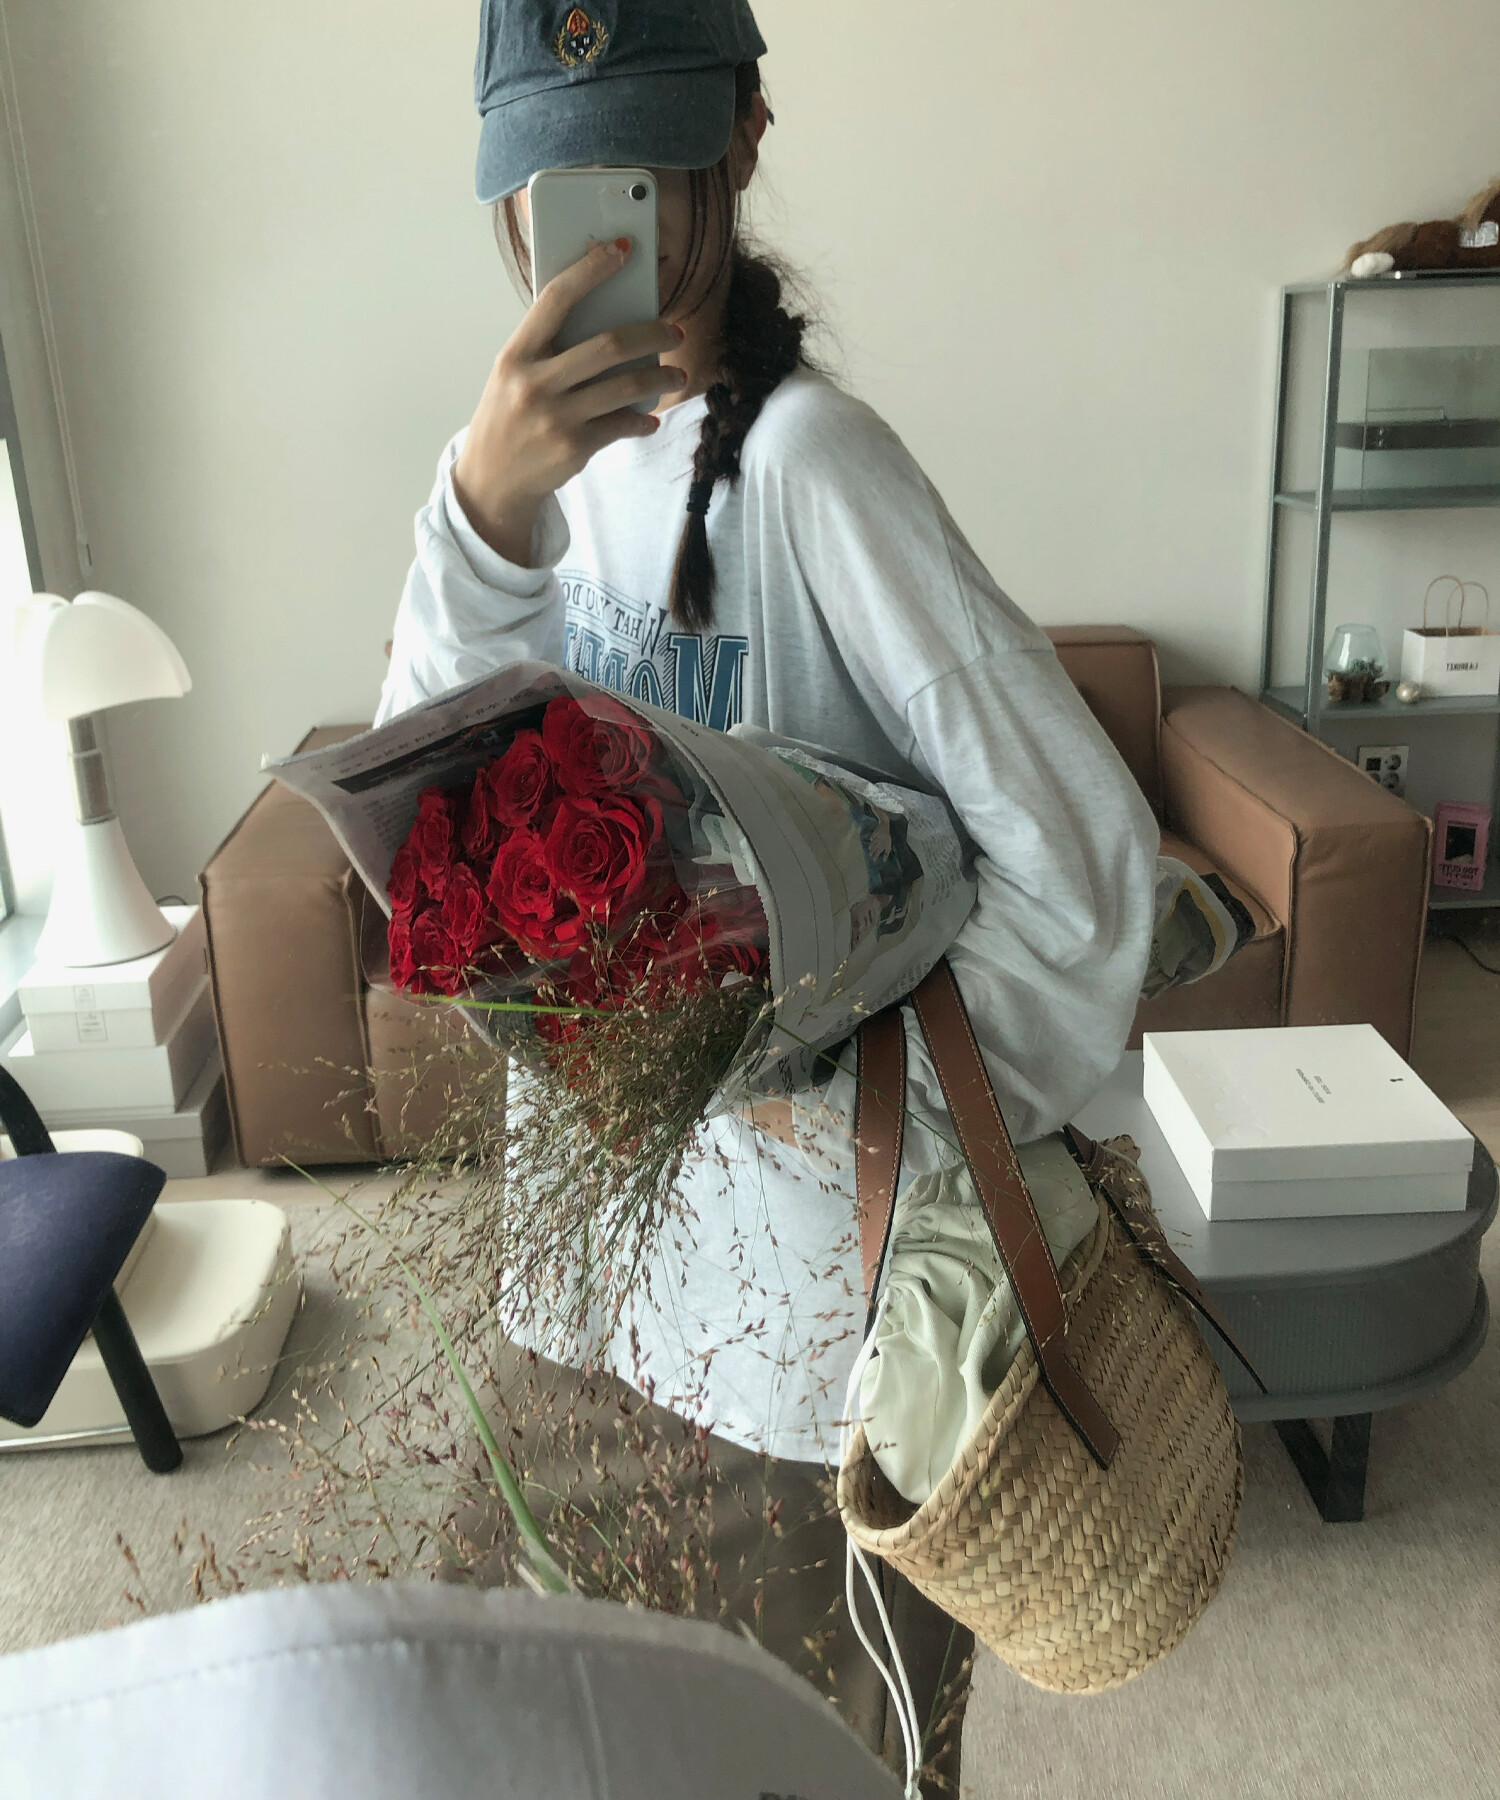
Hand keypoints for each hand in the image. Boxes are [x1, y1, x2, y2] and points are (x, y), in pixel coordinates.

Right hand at [452, 238, 685, 563]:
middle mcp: (534, 383)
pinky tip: (649, 417)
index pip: (556, 299)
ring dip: (659, 377)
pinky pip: (622, 424)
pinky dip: (642, 419)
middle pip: (608, 345)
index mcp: (516, 355)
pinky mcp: (574, 448)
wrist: (490, 483)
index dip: (591, 269)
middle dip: (651, 334)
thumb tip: (605, 316)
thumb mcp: (513, 377)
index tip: (621, 249)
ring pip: (625, 386)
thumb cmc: (508, 420)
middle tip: (674, 332)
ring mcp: (555, 418)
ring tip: (676, 375)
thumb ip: (547, 350)